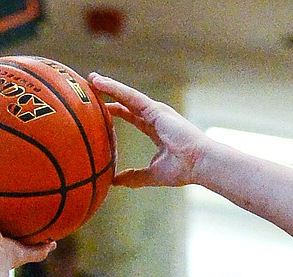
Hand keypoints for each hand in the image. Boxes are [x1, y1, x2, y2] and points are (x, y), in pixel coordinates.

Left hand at [90, 73, 207, 187]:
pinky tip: (100, 82)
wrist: (201, 164)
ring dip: (108, 86)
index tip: (100, 109)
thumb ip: (134, 176)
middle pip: (127, 102)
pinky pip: (130, 96)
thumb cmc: (183, 170)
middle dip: (110, 94)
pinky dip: (115, 88)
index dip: (116, 111)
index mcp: (156, 130)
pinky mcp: (156, 109)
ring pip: (127, 95)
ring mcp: (156, 111)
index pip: (132, 116)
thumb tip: (114, 182)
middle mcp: (156, 117)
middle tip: (91, 87)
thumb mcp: (152, 174)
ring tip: (91, 78)